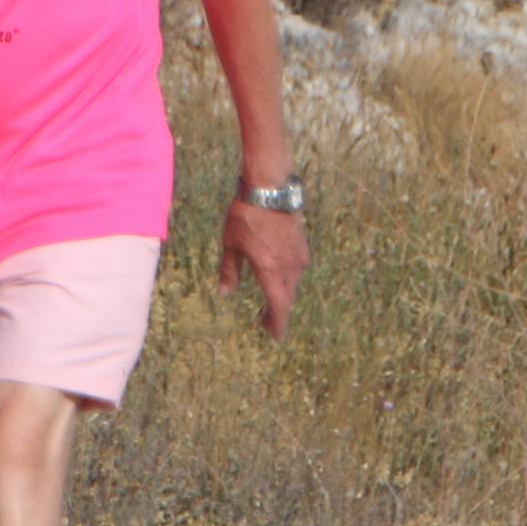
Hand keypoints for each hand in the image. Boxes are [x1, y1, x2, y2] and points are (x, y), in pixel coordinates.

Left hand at [219, 196, 307, 339]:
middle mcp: (287, 267)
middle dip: (277, 312)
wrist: (269, 188)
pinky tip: (279, 271)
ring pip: (293, 283)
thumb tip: (225, 293)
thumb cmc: (246, 216)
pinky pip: (297, 267)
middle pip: (287, 298)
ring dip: (283, 293)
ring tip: (272, 297)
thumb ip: (230, 271)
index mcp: (269, 271)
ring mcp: (298, 255)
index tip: (276, 337)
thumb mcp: (230, 245)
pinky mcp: (302, 243)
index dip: (278, 324)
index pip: (279, 306)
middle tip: (265, 321)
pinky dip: (289, 276)